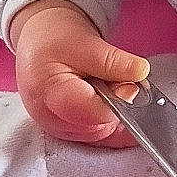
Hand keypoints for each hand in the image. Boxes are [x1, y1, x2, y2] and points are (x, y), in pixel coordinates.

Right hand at [9, 0, 148, 148]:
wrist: (38, 43)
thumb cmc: (53, 40)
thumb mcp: (83, 41)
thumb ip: (111, 61)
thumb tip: (139, 73)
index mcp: (50, 94)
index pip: (95, 114)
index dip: (121, 101)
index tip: (132, 82)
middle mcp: (51, 119)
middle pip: (101, 125)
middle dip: (119, 104)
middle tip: (119, 78)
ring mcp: (60, 129)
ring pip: (104, 133)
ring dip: (116, 112)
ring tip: (106, 84)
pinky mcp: (70, 133)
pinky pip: (101, 137)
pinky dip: (115, 122)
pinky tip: (117, 103)